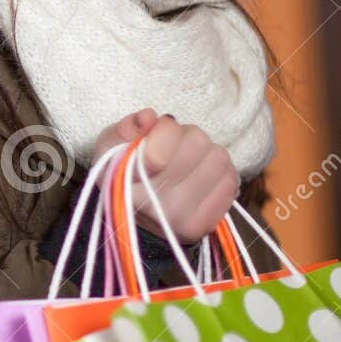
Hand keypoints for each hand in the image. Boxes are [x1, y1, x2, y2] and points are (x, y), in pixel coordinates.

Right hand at [93, 109, 238, 244]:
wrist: (133, 216)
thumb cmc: (120, 173)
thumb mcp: (109, 146)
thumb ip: (126, 128)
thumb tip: (149, 116)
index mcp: (127, 188)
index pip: (159, 154)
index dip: (164, 132)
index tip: (155, 129)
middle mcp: (157, 209)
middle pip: (196, 145)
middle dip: (186, 136)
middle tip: (173, 144)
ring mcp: (184, 219)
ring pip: (218, 159)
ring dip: (205, 152)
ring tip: (188, 159)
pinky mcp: (207, 224)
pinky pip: (231, 181)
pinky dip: (219, 172)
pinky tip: (200, 175)